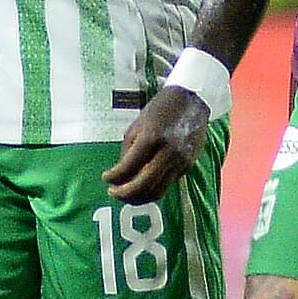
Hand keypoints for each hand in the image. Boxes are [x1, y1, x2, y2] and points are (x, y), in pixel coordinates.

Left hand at [103, 86, 209, 203]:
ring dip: (140, 197)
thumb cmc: (161, 109)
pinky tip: (143, 186)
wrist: (192, 100)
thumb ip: (128, 150)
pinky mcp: (188, 166)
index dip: (114, 177)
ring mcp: (181, 161)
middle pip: (144, 185)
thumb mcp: (138, 125)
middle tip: (113, 193)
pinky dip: (153, 188)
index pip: (129, 167)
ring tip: (127, 195)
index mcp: (152, 138)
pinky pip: (167, 183)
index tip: (105, 179)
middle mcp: (168, 152)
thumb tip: (119, 175)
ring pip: (158, 190)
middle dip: (125, 194)